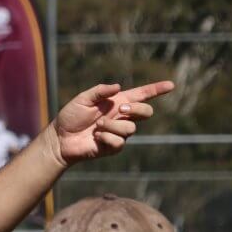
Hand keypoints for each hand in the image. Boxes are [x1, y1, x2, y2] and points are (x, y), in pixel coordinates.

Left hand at [47, 80, 173, 165]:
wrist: (60, 138)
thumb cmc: (70, 116)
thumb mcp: (83, 99)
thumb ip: (100, 91)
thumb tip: (118, 87)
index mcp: (117, 102)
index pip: (142, 95)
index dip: (156, 90)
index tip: (171, 85)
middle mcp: (121, 117)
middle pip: (146, 113)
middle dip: (137, 110)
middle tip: (120, 110)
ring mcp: (119, 133)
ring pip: (131, 129)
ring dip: (113, 126)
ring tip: (97, 126)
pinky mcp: (114, 147)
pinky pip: (119, 142)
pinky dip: (107, 138)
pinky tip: (96, 137)